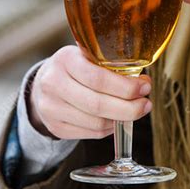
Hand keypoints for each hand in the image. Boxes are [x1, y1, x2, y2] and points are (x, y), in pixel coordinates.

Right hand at [28, 45, 151, 139]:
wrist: (44, 83)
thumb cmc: (74, 67)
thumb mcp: (87, 56)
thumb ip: (110, 65)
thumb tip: (142, 82)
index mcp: (65, 60)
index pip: (98, 78)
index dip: (126, 87)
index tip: (145, 87)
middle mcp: (54, 84)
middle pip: (97, 105)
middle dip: (129, 108)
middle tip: (145, 104)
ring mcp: (51, 108)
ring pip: (96, 123)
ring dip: (121, 120)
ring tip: (134, 111)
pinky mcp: (55, 127)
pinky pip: (91, 133)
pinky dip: (109, 128)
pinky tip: (116, 119)